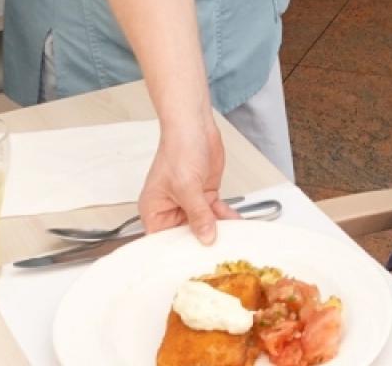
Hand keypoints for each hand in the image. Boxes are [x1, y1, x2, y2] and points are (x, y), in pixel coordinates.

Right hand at [138, 111, 234, 243]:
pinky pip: (215, 213)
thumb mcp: (187, 187)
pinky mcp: (205, 195)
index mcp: (154, 210)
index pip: (162, 240)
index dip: (175, 252)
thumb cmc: (178, 150)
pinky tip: (237, 224)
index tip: (190, 265)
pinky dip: (226, 218)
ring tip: (232, 241)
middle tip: (217, 255)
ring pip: (204, 224)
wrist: (195, 127)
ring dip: (218, 230)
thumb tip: (206, 237)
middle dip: (201, 242)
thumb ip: (198, 214)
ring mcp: (189, 202)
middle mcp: (170, 209)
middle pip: (185, 235)